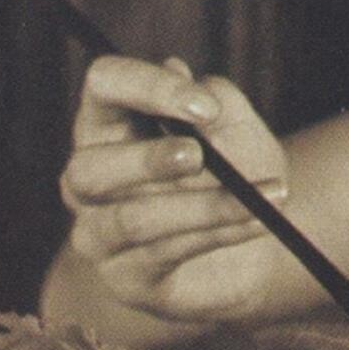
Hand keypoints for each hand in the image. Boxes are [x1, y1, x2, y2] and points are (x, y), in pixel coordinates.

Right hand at [59, 55, 294, 323]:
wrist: (258, 240)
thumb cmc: (236, 167)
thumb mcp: (236, 125)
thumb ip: (214, 98)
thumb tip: (177, 71)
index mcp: (109, 122)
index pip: (104, 84)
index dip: (147, 87)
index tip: (205, 107)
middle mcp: (88, 178)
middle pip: (89, 167)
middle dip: (145, 160)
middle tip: (199, 156)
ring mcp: (99, 234)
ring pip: (132, 220)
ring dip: (200, 205)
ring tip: (258, 197)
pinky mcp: (126, 278)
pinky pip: (165, 253)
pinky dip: (219, 231)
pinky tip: (260, 219)